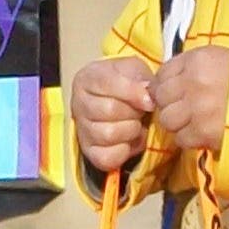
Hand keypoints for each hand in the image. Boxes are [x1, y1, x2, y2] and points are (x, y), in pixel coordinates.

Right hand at [70, 54, 155, 172]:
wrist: (121, 101)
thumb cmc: (127, 82)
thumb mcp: (135, 70)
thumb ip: (141, 78)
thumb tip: (147, 97)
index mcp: (88, 79)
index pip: (108, 83)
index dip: (134, 93)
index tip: (150, 101)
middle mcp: (78, 104)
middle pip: (109, 110)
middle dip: (134, 112)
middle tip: (140, 111)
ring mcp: (82, 130)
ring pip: (109, 134)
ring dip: (131, 131)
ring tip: (135, 124)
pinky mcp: (89, 153)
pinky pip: (107, 158)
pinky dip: (124, 151)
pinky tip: (129, 141)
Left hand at [149, 47, 228, 152]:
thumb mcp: (224, 60)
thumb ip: (196, 67)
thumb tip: (168, 81)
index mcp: (199, 60)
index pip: (163, 73)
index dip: (164, 84)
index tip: (171, 92)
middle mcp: (193, 82)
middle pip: (161, 97)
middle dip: (169, 104)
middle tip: (182, 109)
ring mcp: (198, 109)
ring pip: (167, 120)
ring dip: (177, 123)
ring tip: (191, 122)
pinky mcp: (204, 132)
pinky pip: (181, 138)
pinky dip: (188, 138)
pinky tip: (200, 133)